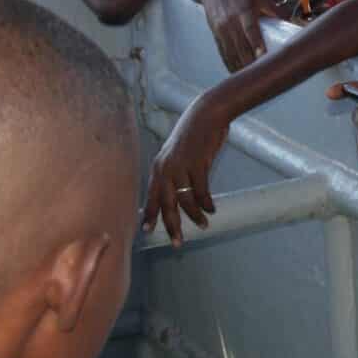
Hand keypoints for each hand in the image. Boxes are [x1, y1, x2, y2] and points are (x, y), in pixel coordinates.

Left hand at [143, 98, 231, 243]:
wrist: (205, 115)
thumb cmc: (192, 136)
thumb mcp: (175, 155)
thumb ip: (172, 173)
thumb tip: (174, 196)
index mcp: (158, 168)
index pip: (150, 196)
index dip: (149, 215)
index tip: (147, 231)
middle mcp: (165, 169)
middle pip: (166, 204)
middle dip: (171, 225)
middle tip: (177, 242)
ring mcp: (181, 166)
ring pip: (185, 200)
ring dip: (194, 215)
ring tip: (202, 224)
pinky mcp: (198, 164)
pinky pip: (201, 191)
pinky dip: (206, 203)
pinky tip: (211, 208)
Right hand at [202, 0, 287, 71]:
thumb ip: (275, 9)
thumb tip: (292, 21)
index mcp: (243, 11)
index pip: (250, 29)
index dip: (256, 43)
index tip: (263, 56)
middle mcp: (230, 21)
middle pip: (241, 46)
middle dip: (250, 62)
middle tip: (263, 75)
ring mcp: (221, 30)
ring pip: (231, 53)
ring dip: (241, 67)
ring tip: (253, 80)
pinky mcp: (216, 36)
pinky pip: (223, 54)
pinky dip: (231, 65)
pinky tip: (239, 75)